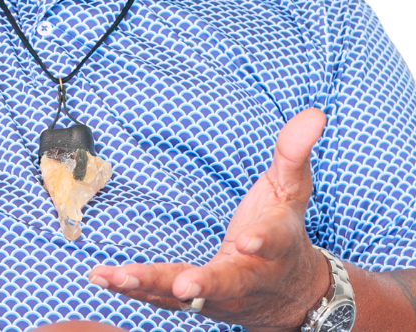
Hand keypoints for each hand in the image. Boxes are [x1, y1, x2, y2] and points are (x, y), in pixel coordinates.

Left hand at [89, 108, 329, 331]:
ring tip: (117, 277)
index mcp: (276, 247)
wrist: (290, 294)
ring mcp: (219, 294)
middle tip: (180, 286)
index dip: (263, 240)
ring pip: (185, 297)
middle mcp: (249, 278)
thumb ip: (294, 152)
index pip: (273, 242)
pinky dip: (132, 290)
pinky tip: (102, 277)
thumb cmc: (285, 232)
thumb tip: (313, 114)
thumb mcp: (293, 189)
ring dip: (150, 288)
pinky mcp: (193, 300)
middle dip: (204, 283)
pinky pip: (160, 299)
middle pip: (228, 283)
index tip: (249, 239)